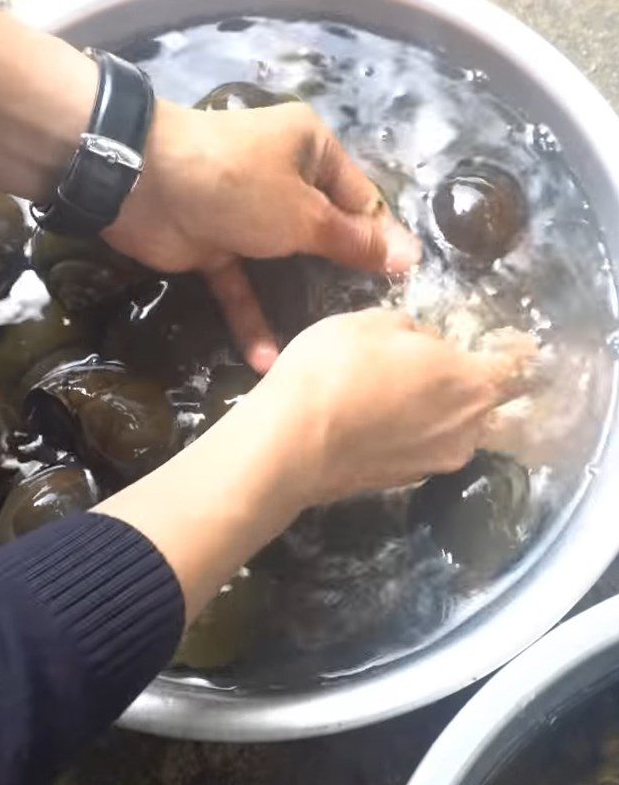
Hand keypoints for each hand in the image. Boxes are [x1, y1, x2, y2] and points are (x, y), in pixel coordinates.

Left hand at [102, 100, 419, 373]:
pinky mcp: (215, 249)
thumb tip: (411, 254)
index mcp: (312, 152)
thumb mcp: (304, 213)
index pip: (360, 200)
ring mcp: (247, 217)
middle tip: (367, 325)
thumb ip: (352, 240)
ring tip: (325, 348)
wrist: (144, 184)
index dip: (381, 241)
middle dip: (342, 277)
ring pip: (282, 265)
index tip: (404, 285)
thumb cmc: (240, 185)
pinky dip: (251, 317)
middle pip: (323, 234)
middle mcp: (283, 180)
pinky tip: (267, 361)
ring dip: (296, 304)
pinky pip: (242, 286)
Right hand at [245, 308, 536, 508]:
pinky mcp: (401, 483)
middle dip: (461, 384)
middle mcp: (466, 430)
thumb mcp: (369, 322)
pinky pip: (417, 450)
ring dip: (433, 414)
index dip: (510, 352)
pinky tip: (370, 424)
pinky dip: (405, 437)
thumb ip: (410, 330)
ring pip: (449, 430)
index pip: (515, 367)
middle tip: (424, 367)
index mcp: (470, 383)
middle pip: (481, 402)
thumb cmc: (335, 369)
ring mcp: (434, 463)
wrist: (291, 443)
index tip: (500, 344)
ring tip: (392, 398)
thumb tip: (420, 344)